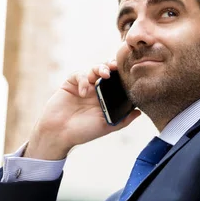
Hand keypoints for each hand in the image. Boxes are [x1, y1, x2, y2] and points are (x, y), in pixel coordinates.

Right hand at [24, 60, 140, 159]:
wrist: (59, 134)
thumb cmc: (82, 132)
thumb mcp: (106, 126)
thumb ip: (123, 119)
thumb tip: (140, 112)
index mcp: (106, 99)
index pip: (118, 83)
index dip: (123, 77)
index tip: (131, 74)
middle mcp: (96, 90)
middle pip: (107, 72)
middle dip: (113, 66)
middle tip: (117, 67)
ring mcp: (84, 86)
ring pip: (95, 69)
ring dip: (101, 68)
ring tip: (104, 74)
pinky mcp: (71, 83)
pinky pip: (80, 74)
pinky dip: (83, 79)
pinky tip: (83, 92)